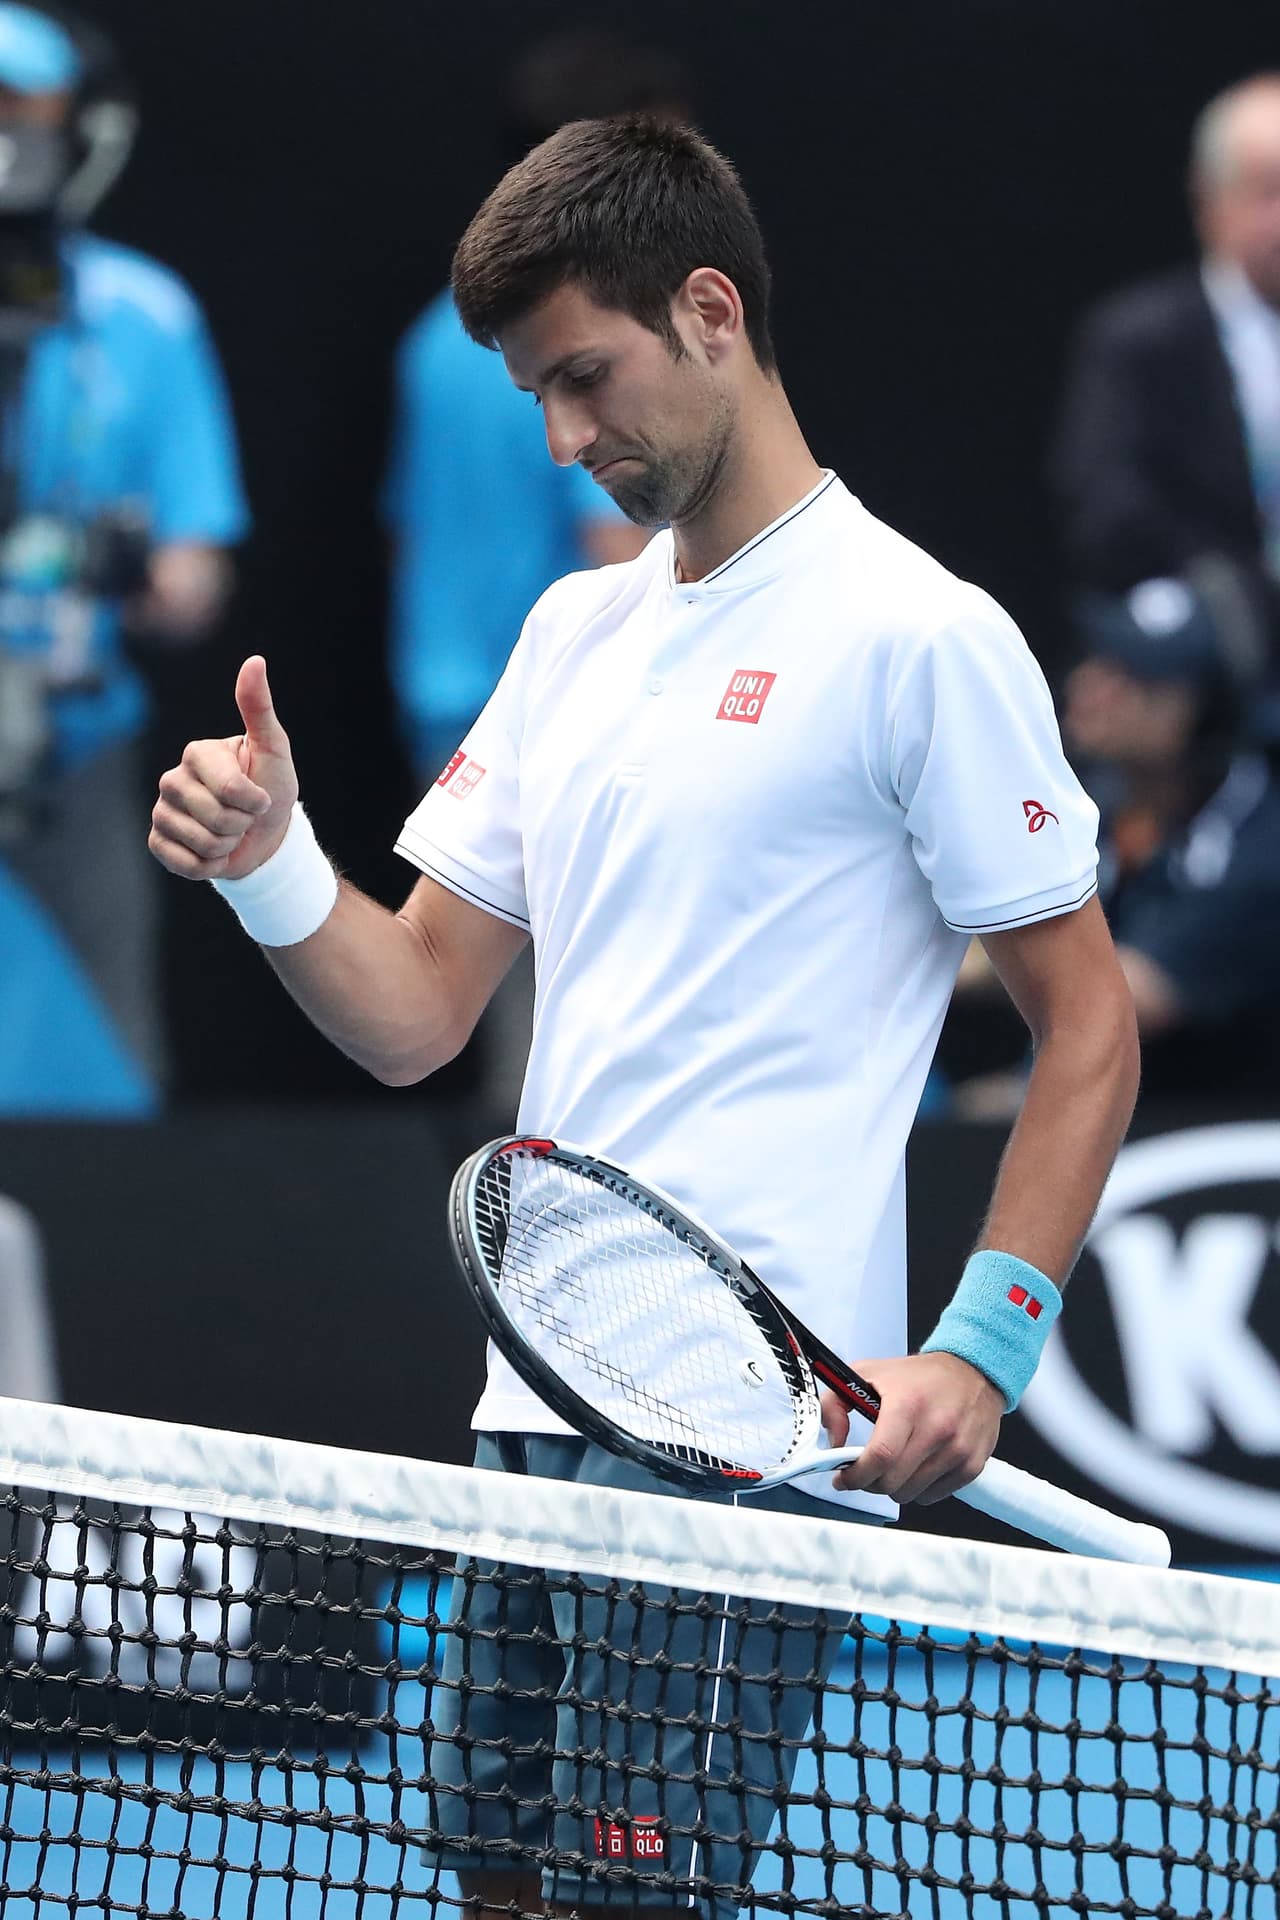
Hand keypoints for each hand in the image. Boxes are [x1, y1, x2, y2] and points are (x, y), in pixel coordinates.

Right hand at [149, 655, 298, 880]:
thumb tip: (255, 660)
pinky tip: (212, 853)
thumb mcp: (274, 749)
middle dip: (242, 825)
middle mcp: (172, 778)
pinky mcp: (157, 841)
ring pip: (202, 843)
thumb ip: (259, 708)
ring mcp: (161, 810)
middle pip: (216, 818)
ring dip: (227, 846)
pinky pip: (182, 862)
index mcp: (196, 753)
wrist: (265, 837)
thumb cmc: (271, 788)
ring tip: (230, 833)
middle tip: (244, 818)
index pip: (230, 790)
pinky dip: (208, 866)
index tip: (260, 796)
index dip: (255, 803)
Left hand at [822, 1352, 1003, 1504]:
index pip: (880, 1456)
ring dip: (894, 1486)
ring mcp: (957, 1449)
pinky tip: (916, 1467)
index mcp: (908, 1404)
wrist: (973, 1372)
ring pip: (911, 1493)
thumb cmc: (920, 1376)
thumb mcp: (868, 1373)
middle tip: (867, 1471)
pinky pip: (933, 1495)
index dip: (856, 1475)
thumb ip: (835, 1403)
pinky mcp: (972, 1464)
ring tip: (894, 1465)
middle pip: (893, 1481)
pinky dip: (918, 1489)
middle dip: (870, 1482)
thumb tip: (833, 1442)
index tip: (843, 1478)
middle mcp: (937, 1428)